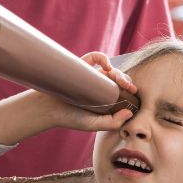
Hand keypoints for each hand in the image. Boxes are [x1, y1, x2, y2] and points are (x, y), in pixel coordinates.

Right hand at [0, 52, 136, 144]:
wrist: (48, 109)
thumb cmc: (70, 118)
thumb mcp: (94, 125)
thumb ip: (112, 123)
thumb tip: (129, 112)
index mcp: (106, 99)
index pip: (123, 90)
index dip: (130, 89)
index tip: (133, 92)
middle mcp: (100, 86)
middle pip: (119, 78)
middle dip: (126, 79)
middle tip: (127, 86)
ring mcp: (91, 75)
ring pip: (110, 68)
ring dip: (117, 71)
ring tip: (116, 78)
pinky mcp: (82, 67)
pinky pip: (94, 57)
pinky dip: (102, 57)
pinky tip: (106, 65)